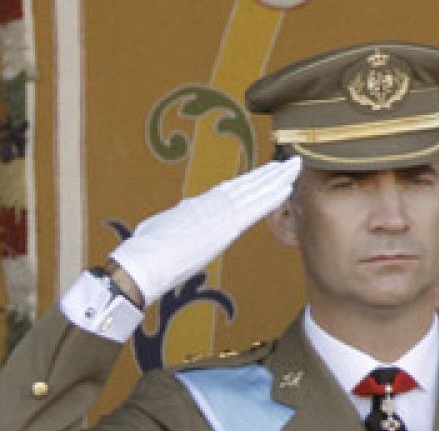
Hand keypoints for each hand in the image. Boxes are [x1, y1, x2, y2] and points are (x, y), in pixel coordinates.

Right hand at [110, 157, 302, 305]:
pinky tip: (287, 187)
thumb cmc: (145, 252)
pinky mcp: (225, 227)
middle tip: (288, 162)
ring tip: (294, 166)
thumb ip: (175, 224)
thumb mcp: (161, 231)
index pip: (230, 191)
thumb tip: (176, 223)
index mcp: (197, 206)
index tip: (264, 174)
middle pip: (246, 186)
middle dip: (268, 173)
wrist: (144, 261)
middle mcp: (211, 205)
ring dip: (276, 178)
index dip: (249, 182)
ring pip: (254, 191)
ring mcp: (218, 213)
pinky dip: (272, 196)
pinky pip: (255, 208)